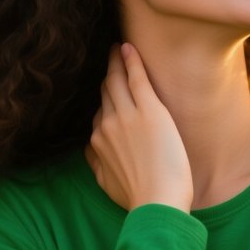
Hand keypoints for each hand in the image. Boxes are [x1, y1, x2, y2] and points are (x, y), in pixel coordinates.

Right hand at [86, 43, 192, 211]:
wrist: (157, 203)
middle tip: (110, 56)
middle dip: (107, 73)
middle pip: (105, 91)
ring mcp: (127, 115)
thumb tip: (92, 151)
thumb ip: (96, 163)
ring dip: (115, 62)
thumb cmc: (137, 198)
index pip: (100, 111)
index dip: (105, 99)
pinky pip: (136, 78)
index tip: (109, 87)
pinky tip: (127, 46)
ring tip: (116, 48)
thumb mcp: (105, 182)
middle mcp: (107, 124)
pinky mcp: (149, 110)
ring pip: (116, 81)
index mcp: (98, 140)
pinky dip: (131, 60)